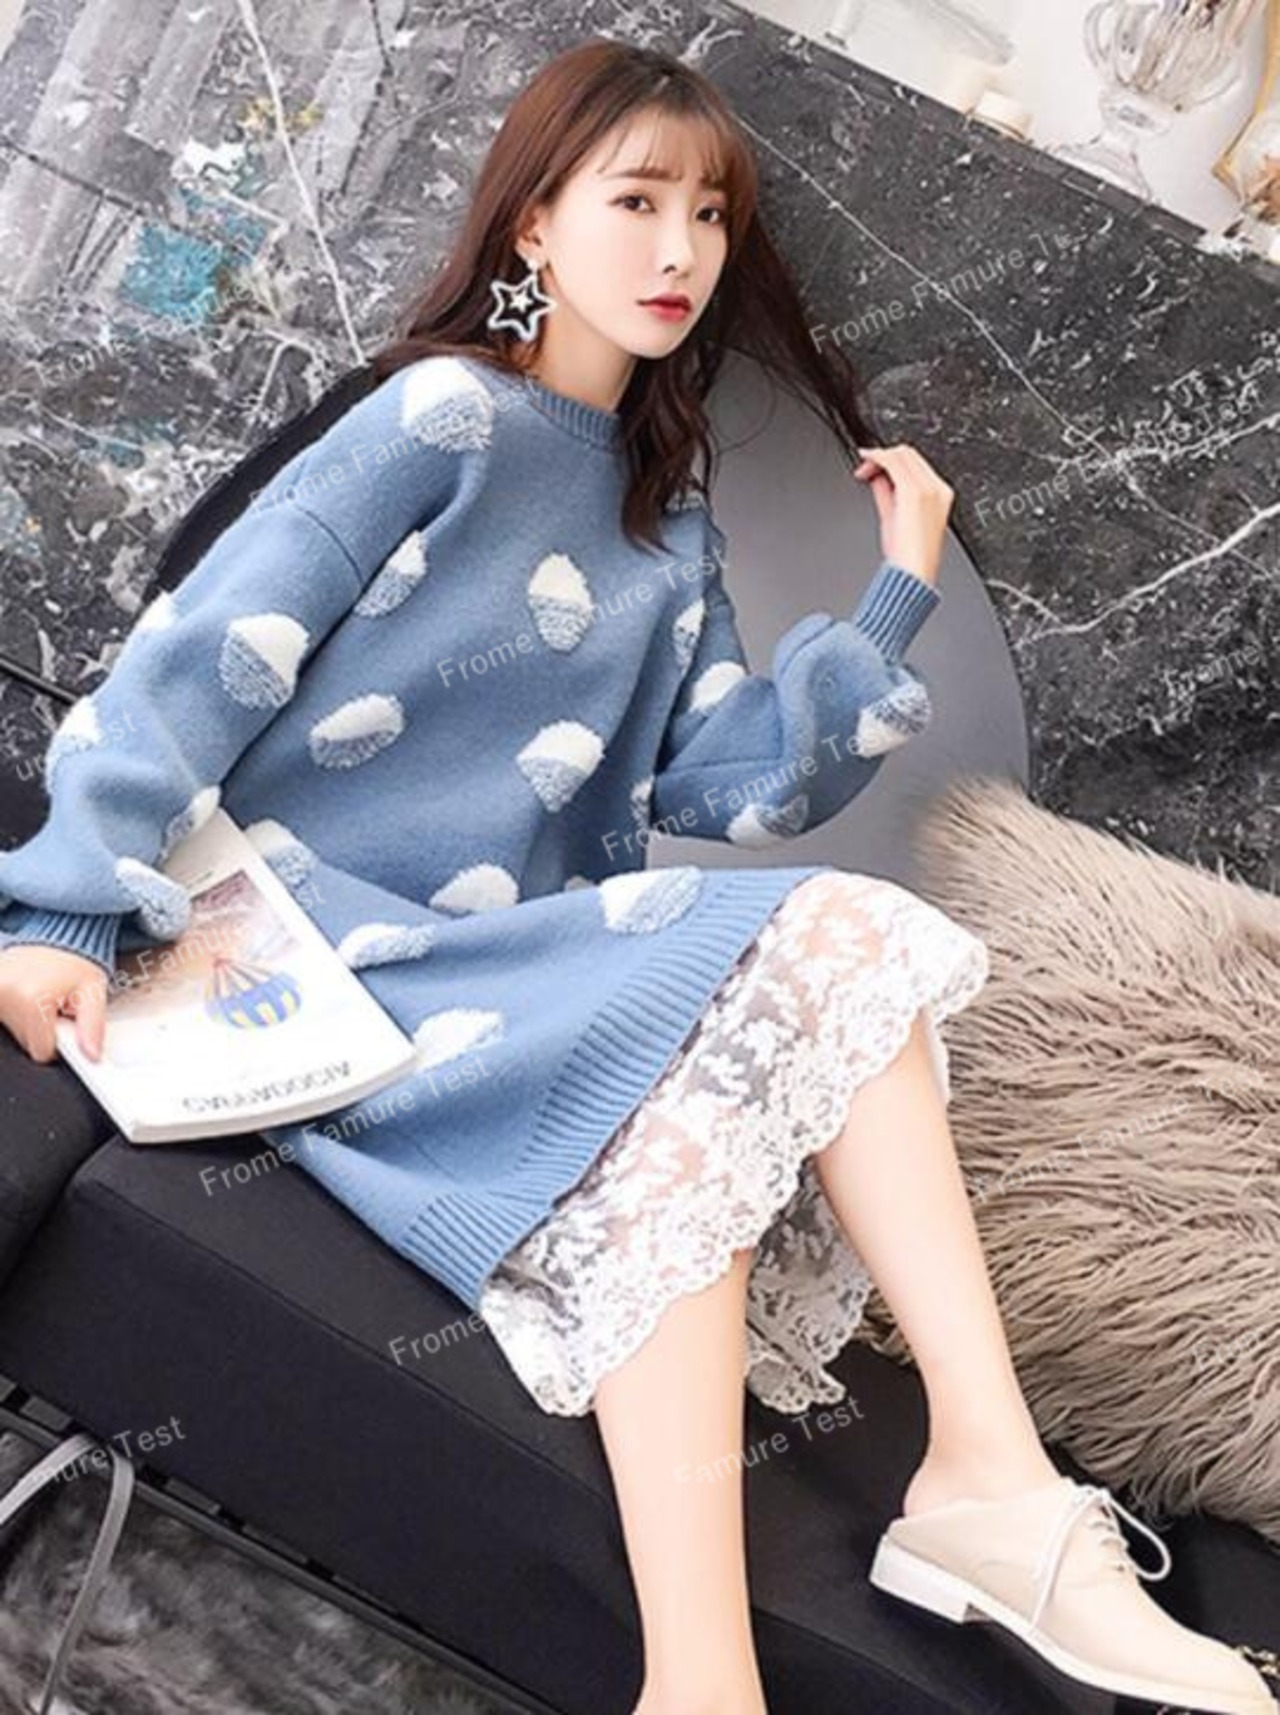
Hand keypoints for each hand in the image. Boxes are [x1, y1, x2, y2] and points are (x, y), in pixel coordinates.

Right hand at [0, 944, 109, 1062]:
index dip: (58, 1039)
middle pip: (27, 1042)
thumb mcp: (93, 991)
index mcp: (32, 999)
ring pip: (14, 1030)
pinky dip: (16, 1011)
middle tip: (54, 1003)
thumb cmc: (73, 960)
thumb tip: (91, 1055)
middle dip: (43, 1028)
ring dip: (29, 1019)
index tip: (63, 1019)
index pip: (42, 1051)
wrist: (54, 936)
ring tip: (41, 995)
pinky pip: (5, 1016)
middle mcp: (5, 994)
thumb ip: (93, 1026)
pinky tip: (26, 995)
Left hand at [853, 444, 954, 588]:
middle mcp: (936, 488)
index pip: (915, 462)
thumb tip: (877, 477)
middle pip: (909, 454)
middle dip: (884, 456)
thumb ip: (888, 493)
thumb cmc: (909, 556)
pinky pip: (894, 463)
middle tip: (865, 468)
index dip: (890, 459)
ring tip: (863, 470)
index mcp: (939, 494)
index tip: (873, 468)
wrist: (913, 572)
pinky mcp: (913, 492)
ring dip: (879, 457)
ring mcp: (927, 488)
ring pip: (902, 454)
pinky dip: (877, 458)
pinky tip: (866, 461)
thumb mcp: (895, 518)